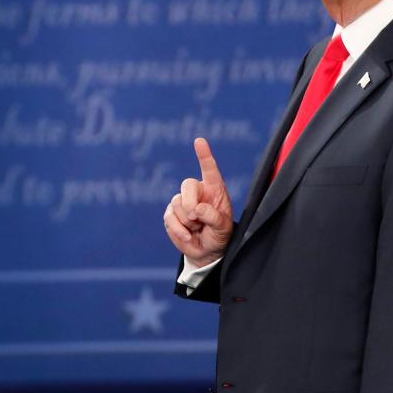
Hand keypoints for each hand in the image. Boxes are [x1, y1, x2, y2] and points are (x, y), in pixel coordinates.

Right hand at [163, 137, 233, 267]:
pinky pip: (169, 218)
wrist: (206, 251)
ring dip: (187, 222)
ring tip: (197, 229)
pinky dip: (179, 230)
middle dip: (190, 202)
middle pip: (187, 185)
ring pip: (178, 204)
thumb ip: (213, 217)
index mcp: (214, 190)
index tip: (199, 141)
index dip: (204, 156)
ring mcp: (182, 202)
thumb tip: (196, 209)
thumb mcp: (223, 228)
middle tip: (196, 219)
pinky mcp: (170, 214)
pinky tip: (188, 235)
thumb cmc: (219, 236)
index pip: (209, 170)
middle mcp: (197, 192)